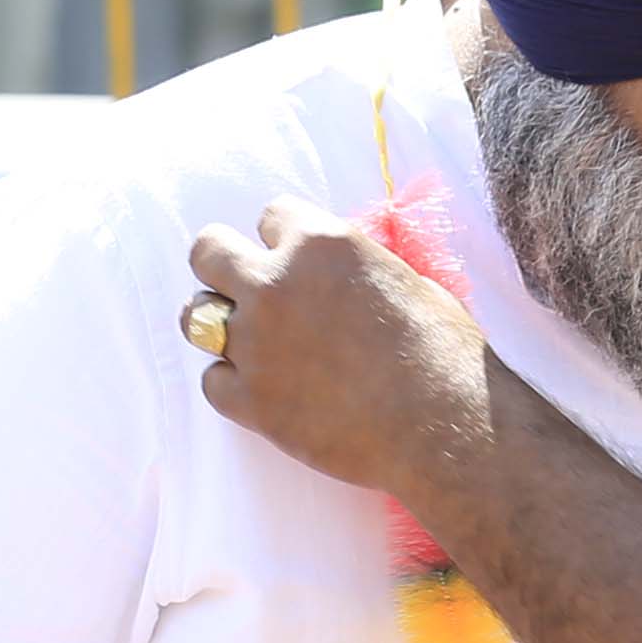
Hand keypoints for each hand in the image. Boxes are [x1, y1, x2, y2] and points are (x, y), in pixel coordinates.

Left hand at [186, 199, 503, 504]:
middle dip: (224, 266)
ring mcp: (257, 343)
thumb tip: (342, 274)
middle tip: (249, 291)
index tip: (300, 265)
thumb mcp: (406, 280)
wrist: (447, 427)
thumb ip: (355, 269)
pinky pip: (212, 381)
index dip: (286, 240)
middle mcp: (276, 283)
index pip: (271, 215)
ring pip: (194, 316)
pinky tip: (269, 393)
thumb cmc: (443, 352)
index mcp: (320, 242)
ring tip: (252, 344)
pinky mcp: (251, 401)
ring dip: (220, 324)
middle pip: (208, 251)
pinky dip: (234, 387)